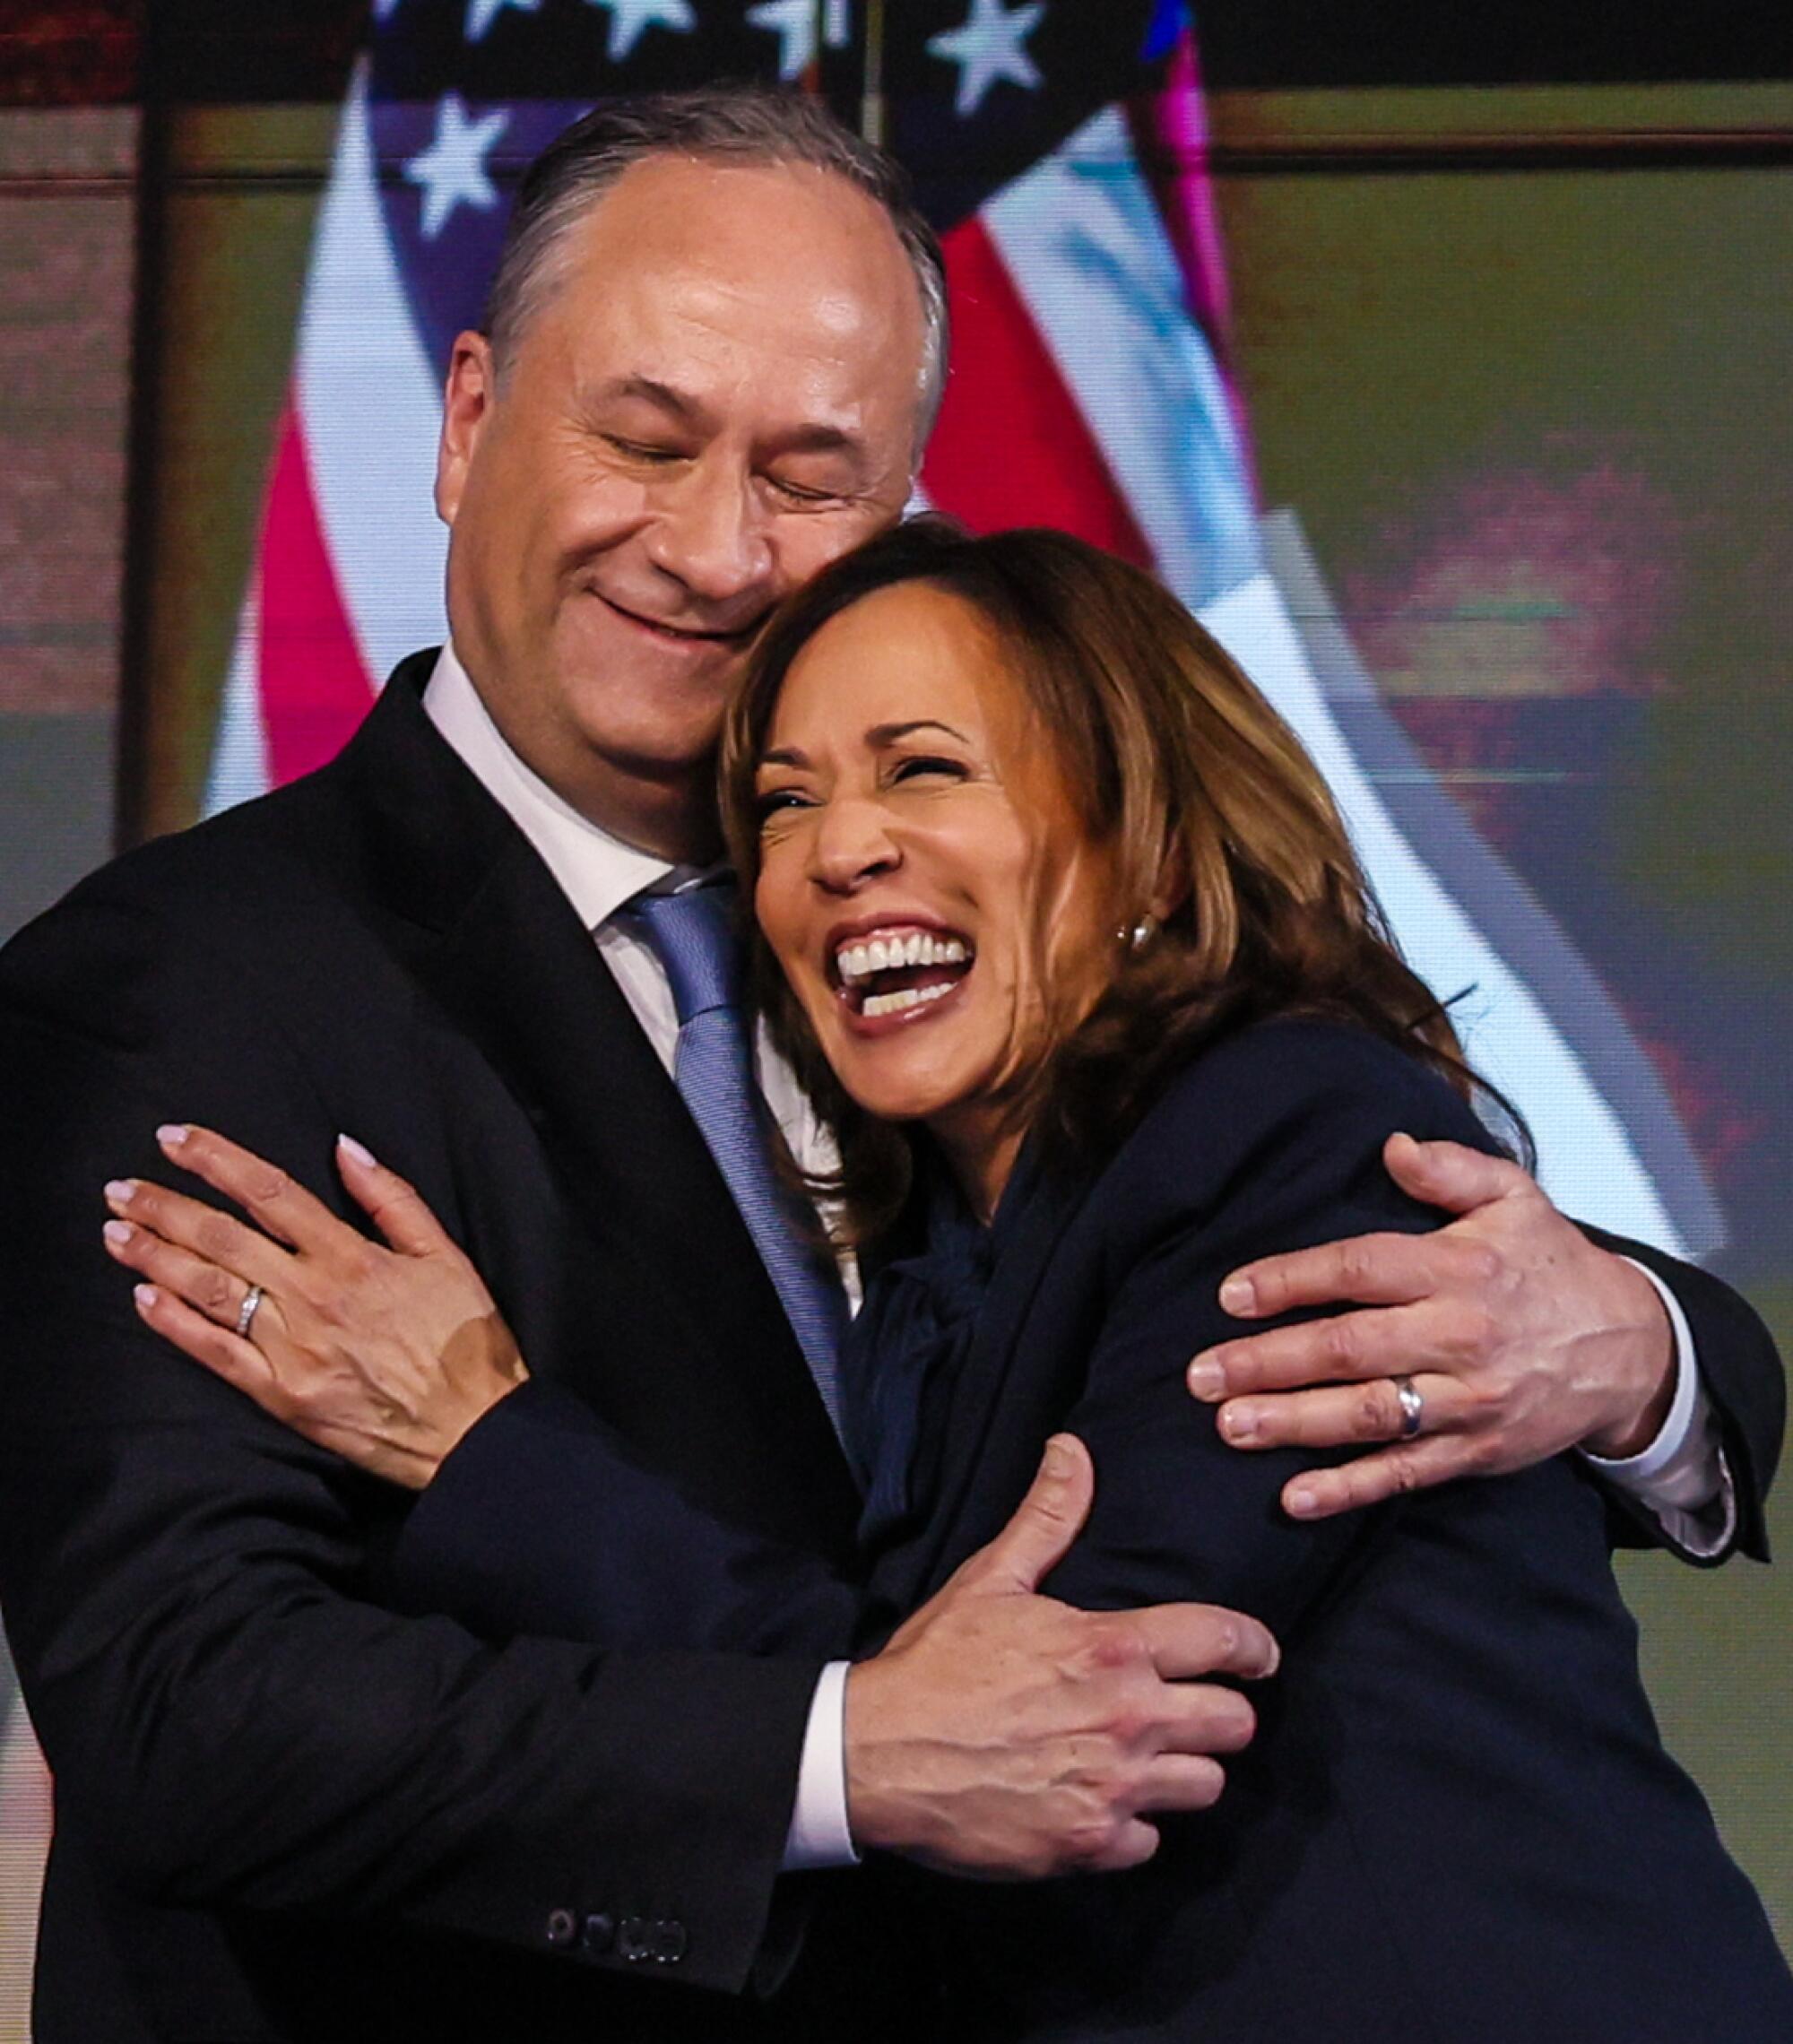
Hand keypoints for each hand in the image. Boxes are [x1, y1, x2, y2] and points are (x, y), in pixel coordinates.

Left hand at [102, 1125, 526, 1487]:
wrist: (473, 1429)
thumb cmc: (467, 1341)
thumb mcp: (447, 1255)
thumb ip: (394, 1199)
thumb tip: (345, 1148)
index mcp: (352, 1257)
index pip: (270, 1192)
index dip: (217, 1160)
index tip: (174, 1138)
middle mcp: (313, 1297)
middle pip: (223, 1238)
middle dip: (166, 1207)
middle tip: (120, 1187)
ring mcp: (292, 1348)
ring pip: (210, 1291)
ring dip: (156, 1258)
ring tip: (116, 1233)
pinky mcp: (282, 1395)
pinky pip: (217, 1354)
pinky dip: (177, 1325)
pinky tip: (144, 1299)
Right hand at [844, 1434, 1277, 1878]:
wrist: (873, 1755)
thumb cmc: (933, 1663)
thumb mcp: (990, 1579)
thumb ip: (1047, 1517)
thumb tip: (1073, 1451)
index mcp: (1111, 1648)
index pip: (1224, 1641)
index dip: (1254, 1647)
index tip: (1258, 1656)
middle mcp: (1127, 1719)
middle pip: (1236, 1724)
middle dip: (1221, 1713)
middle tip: (1193, 1708)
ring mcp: (1112, 1788)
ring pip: (1206, 1787)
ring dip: (1183, 1771)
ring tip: (1150, 1758)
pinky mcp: (1089, 1846)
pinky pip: (1152, 1843)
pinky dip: (1134, 1827)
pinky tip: (1102, 1802)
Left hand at [1186, 1134, 1674, 1520]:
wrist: (1631, 1347)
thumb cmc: (1551, 1264)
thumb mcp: (1515, 1197)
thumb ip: (1451, 1169)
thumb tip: (1391, 1146)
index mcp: (1459, 1268)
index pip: (1359, 1270)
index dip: (1291, 1280)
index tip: (1230, 1294)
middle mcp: (1460, 1335)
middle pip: (1351, 1350)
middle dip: (1269, 1362)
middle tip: (1201, 1374)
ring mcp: (1469, 1400)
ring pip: (1370, 1415)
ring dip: (1294, 1424)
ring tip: (1230, 1427)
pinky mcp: (1477, 1450)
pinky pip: (1405, 1473)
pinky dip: (1350, 1490)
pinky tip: (1294, 1498)